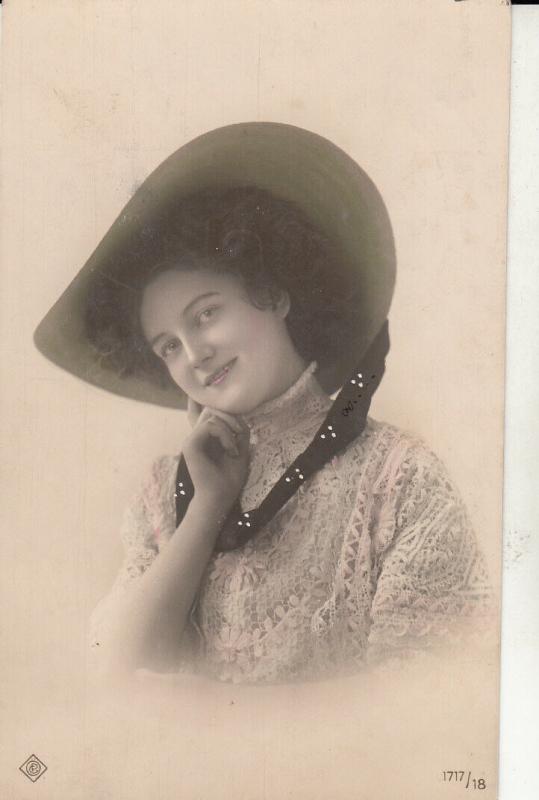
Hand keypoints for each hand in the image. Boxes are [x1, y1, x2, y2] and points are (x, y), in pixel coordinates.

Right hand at [183, 398, 249, 514]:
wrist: (220, 498)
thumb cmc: (230, 477)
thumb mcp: (241, 448)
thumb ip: (239, 429)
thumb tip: (238, 413)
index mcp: (206, 437)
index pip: (208, 410)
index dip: (222, 409)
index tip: (237, 425)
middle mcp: (196, 436)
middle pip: (211, 408)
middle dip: (230, 416)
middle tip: (241, 433)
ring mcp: (191, 439)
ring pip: (212, 415)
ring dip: (230, 428)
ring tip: (235, 449)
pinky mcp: (190, 445)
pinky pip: (209, 426)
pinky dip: (225, 435)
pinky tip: (231, 450)